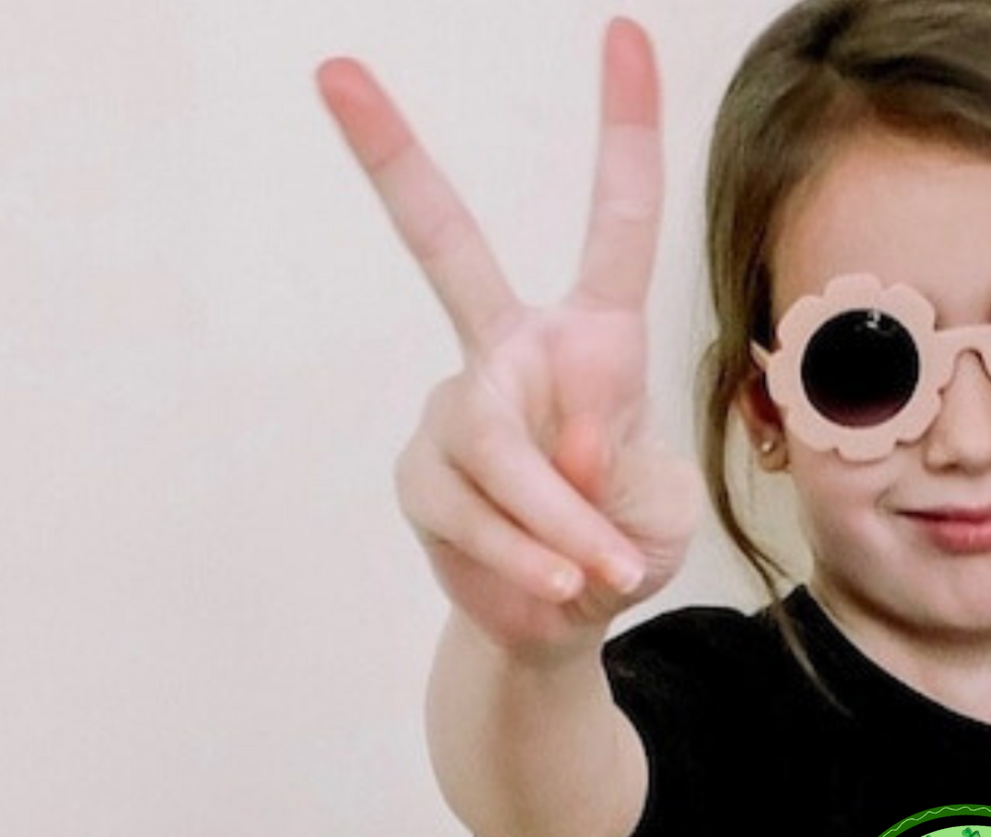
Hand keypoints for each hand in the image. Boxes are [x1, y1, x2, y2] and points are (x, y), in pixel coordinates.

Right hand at [315, 21, 702, 651]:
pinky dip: (526, 555)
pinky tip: (561, 586)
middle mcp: (511, 352)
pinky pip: (473, 509)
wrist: (563, 623)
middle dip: (389, 158)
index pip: (613, 225)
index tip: (622, 33)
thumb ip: (616, 457)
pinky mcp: (422, 475)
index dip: (623, 133)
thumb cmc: (624, 545)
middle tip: (334, 68)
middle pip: (442, 246)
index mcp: (590, 337)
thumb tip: (554, 444)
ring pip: (496, 444)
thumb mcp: (656, 503)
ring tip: (600, 571)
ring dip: (557, 519)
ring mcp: (457, 410)